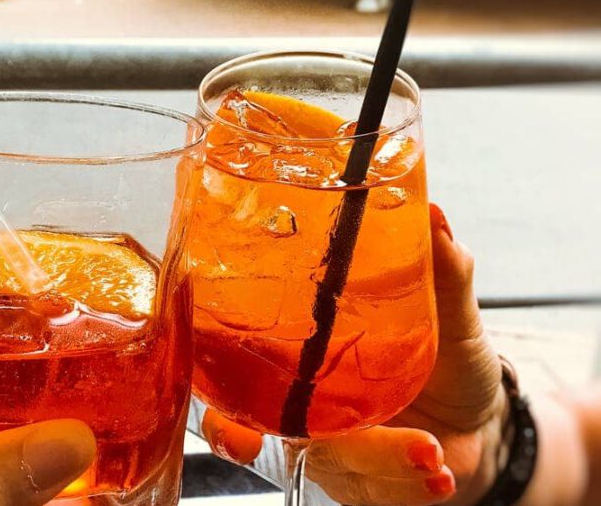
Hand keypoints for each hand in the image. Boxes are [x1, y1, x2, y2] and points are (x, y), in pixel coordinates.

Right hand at [202, 204, 505, 505]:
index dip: (212, 382)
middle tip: (269, 443)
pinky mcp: (365, 482)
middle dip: (250, 441)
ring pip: (330, 461)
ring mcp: (332, 450)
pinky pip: (375, 491)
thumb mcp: (448, 315)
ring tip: (426, 454)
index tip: (213, 401)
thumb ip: (442, 271)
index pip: (236, 366)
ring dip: (375, 460)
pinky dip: (407, 483)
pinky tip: (438, 473)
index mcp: (302, 355)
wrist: (480, 425)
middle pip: (259, 424)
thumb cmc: (447, 363)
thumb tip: (436, 214)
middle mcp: (304, 407)